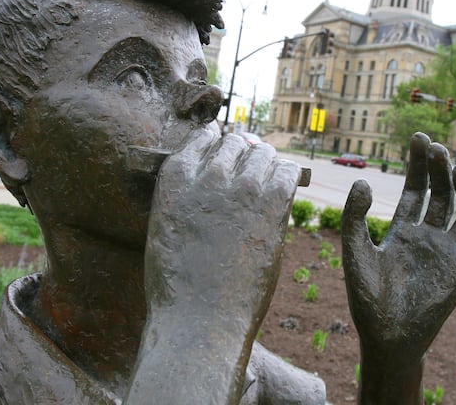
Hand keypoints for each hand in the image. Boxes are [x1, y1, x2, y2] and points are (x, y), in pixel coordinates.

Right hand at [126, 129, 299, 403]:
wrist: (200, 318)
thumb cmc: (178, 284)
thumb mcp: (165, 228)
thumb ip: (184, 197)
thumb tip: (208, 181)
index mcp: (175, 177)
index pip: (204, 137)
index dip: (220, 142)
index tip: (229, 151)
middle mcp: (208, 173)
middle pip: (237, 143)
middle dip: (246, 154)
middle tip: (254, 169)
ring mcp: (242, 187)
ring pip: (265, 154)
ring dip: (269, 164)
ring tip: (271, 180)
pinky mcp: (272, 204)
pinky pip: (289, 171)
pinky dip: (291, 175)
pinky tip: (290, 185)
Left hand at [341, 132, 455, 403]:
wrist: (385, 338)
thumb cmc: (367, 299)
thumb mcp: (354, 252)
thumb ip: (354, 218)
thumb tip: (362, 181)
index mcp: (404, 230)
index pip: (417, 189)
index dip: (419, 165)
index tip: (420, 138)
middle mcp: (429, 238)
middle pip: (442, 195)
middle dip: (441, 170)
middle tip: (437, 148)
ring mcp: (448, 254)